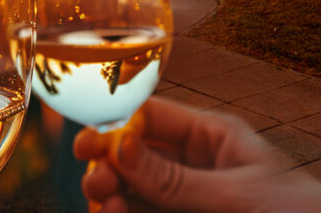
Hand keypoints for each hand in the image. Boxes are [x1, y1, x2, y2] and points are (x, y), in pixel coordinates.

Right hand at [73, 96, 320, 212]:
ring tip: (104, 207)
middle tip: (95, 185)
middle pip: (139, 157)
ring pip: (139, 190)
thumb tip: (119, 144)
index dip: (115, 125)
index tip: (86, 143)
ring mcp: (195, 198)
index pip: (152, 117)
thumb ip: (174, 178)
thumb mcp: (234, 196)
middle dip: (111, 166)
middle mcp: (198, 164)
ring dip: (115, 195)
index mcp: (212, 137)